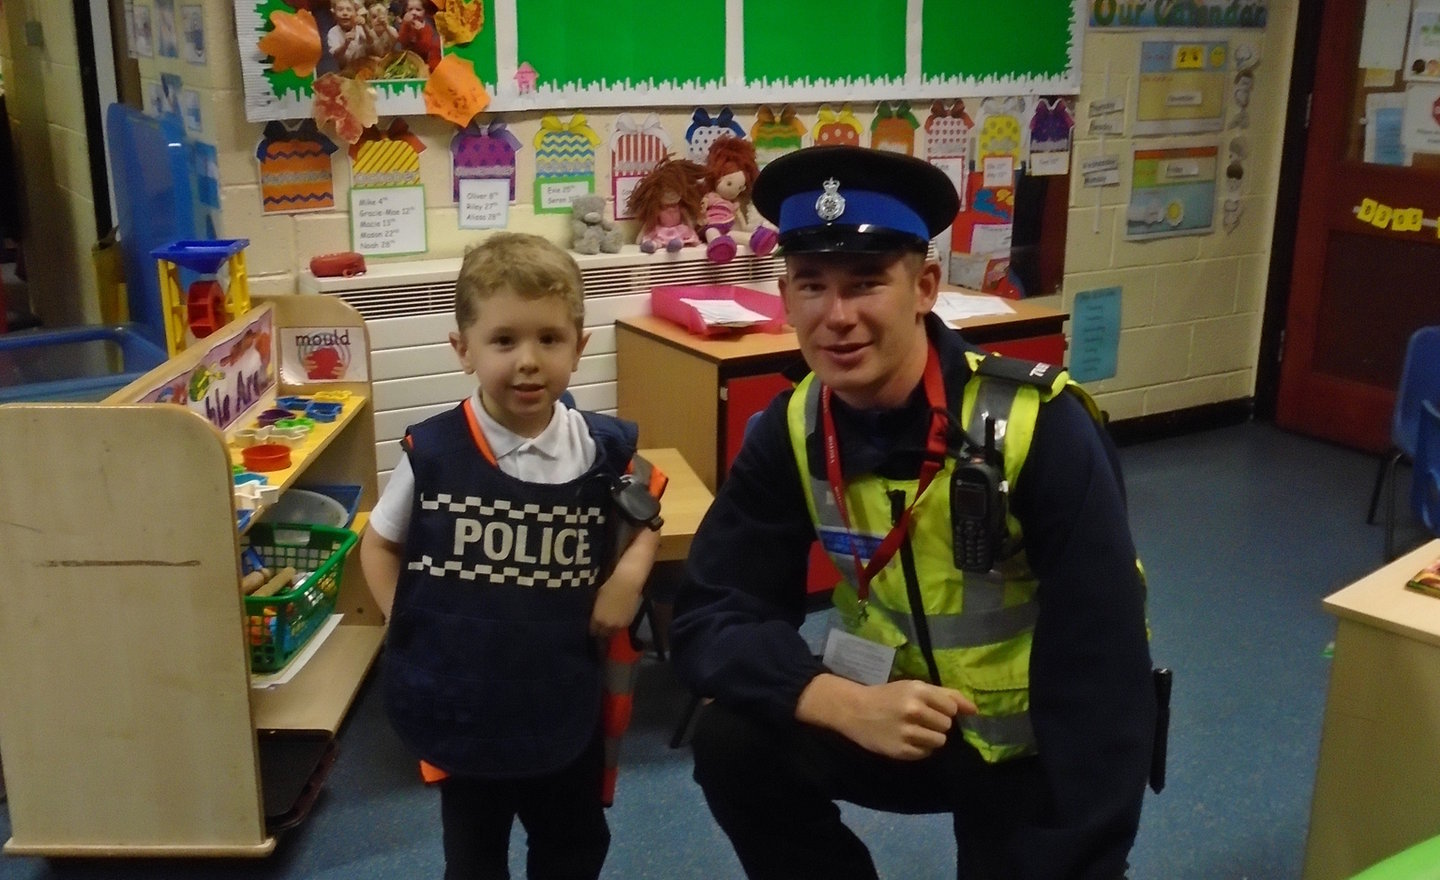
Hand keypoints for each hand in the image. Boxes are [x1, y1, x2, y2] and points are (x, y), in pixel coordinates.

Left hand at [589, 579, 641, 637]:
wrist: (626, 585)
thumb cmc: (609, 588)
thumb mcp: (597, 599)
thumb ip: (595, 611)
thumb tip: (593, 616)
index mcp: (597, 619)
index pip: (593, 631)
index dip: (593, 628)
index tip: (593, 626)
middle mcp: (607, 625)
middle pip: (602, 635)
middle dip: (601, 631)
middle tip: (601, 627)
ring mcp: (618, 625)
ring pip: (612, 633)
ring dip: (610, 630)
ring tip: (609, 624)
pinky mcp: (628, 623)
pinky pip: (620, 629)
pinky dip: (618, 626)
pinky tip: (617, 620)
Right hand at [797, 674, 976, 760]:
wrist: (855, 711)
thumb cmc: (888, 696)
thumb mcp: (914, 687)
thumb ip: (947, 695)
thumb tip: (975, 710)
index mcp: (918, 691)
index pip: (952, 708)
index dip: (944, 710)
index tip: (931, 709)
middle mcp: (914, 711)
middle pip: (946, 725)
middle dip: (937, 724)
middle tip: (920, 720)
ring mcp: (907, 732)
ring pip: (940, 741)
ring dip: (931, 738)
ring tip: (915, 731)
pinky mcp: (901, 751)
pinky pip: (926, 753)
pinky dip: (920, 748)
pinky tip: (908, 740)